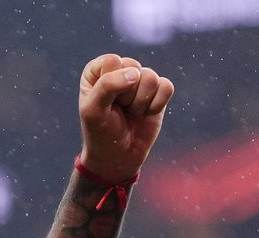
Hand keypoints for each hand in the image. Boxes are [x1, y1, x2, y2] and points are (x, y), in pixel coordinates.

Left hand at [78, 54, 174, 182]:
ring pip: (151, 77)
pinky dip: (156, 105)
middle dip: (127, 95)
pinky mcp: (158, 90)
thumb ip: (107, 86)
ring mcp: (140, 79)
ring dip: (141, 102)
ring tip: (131, 113)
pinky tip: (145, 114)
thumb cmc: (100, 132)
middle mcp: (119, 70)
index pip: (112, 61)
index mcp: (97, 71)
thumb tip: (136, 73)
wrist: (118, 156)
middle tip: (118, 110)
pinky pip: (166, 87)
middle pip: (133, 67)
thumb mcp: (93, 111)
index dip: (110, 84)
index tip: (104, 102)